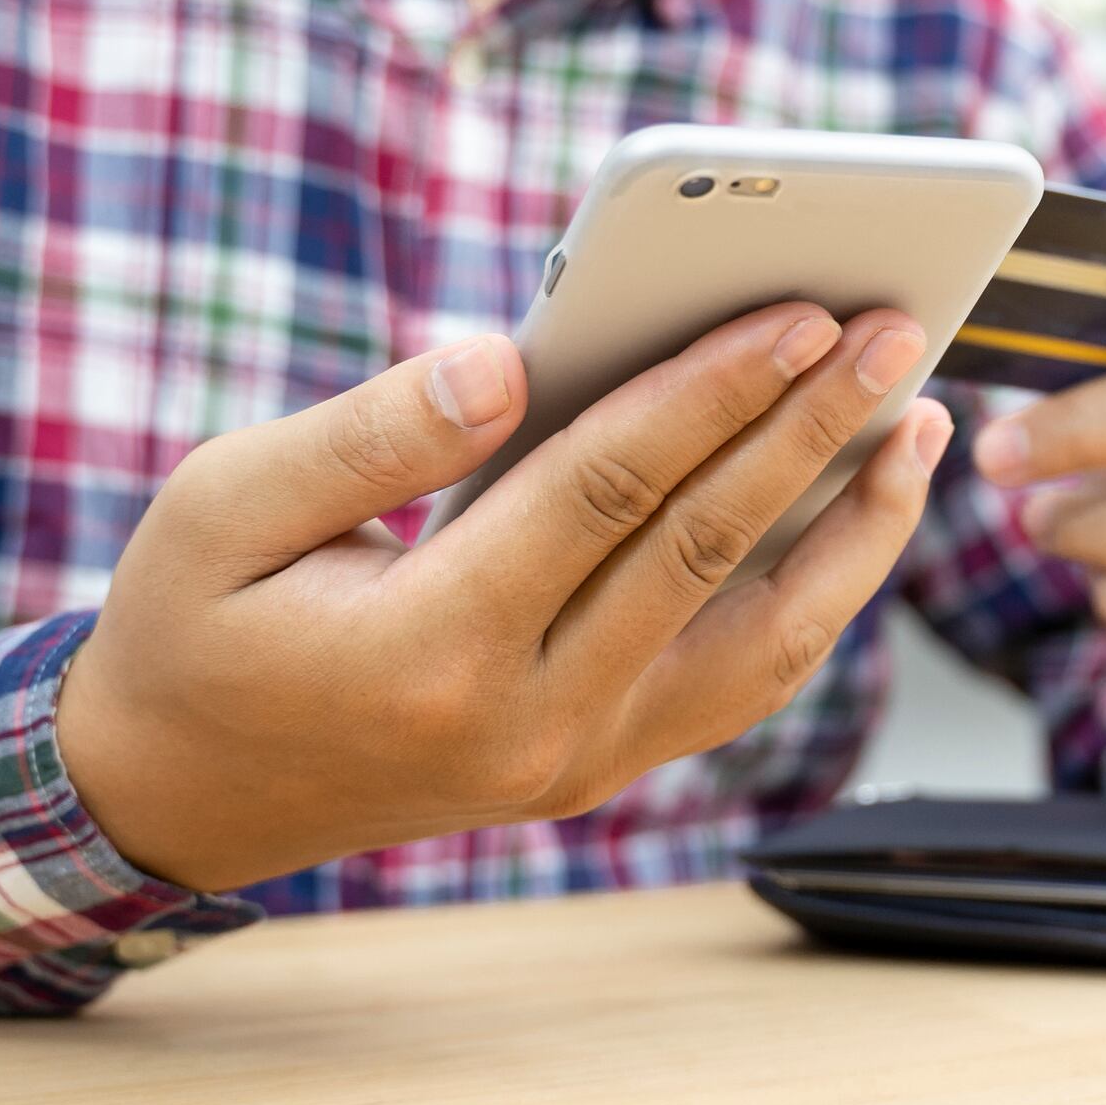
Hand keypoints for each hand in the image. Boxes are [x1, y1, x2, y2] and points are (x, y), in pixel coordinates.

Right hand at [58, 304, 948, 891]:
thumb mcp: (226, 508)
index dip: (708, 392)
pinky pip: (744, 684)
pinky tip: (856, 517)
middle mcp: (528, 721)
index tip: (798, 311)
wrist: (187, 793)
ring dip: (853, 527)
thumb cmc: (198, 625)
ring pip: (763, 641)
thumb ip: (372, 434)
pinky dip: (818, 600)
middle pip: (707, 549)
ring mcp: (579, 757)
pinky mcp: (603, 765)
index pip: (606, 492)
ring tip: (918, 426)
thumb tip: (510, 358)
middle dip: (809, 428)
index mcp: (430, 646)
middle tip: (897, 329)